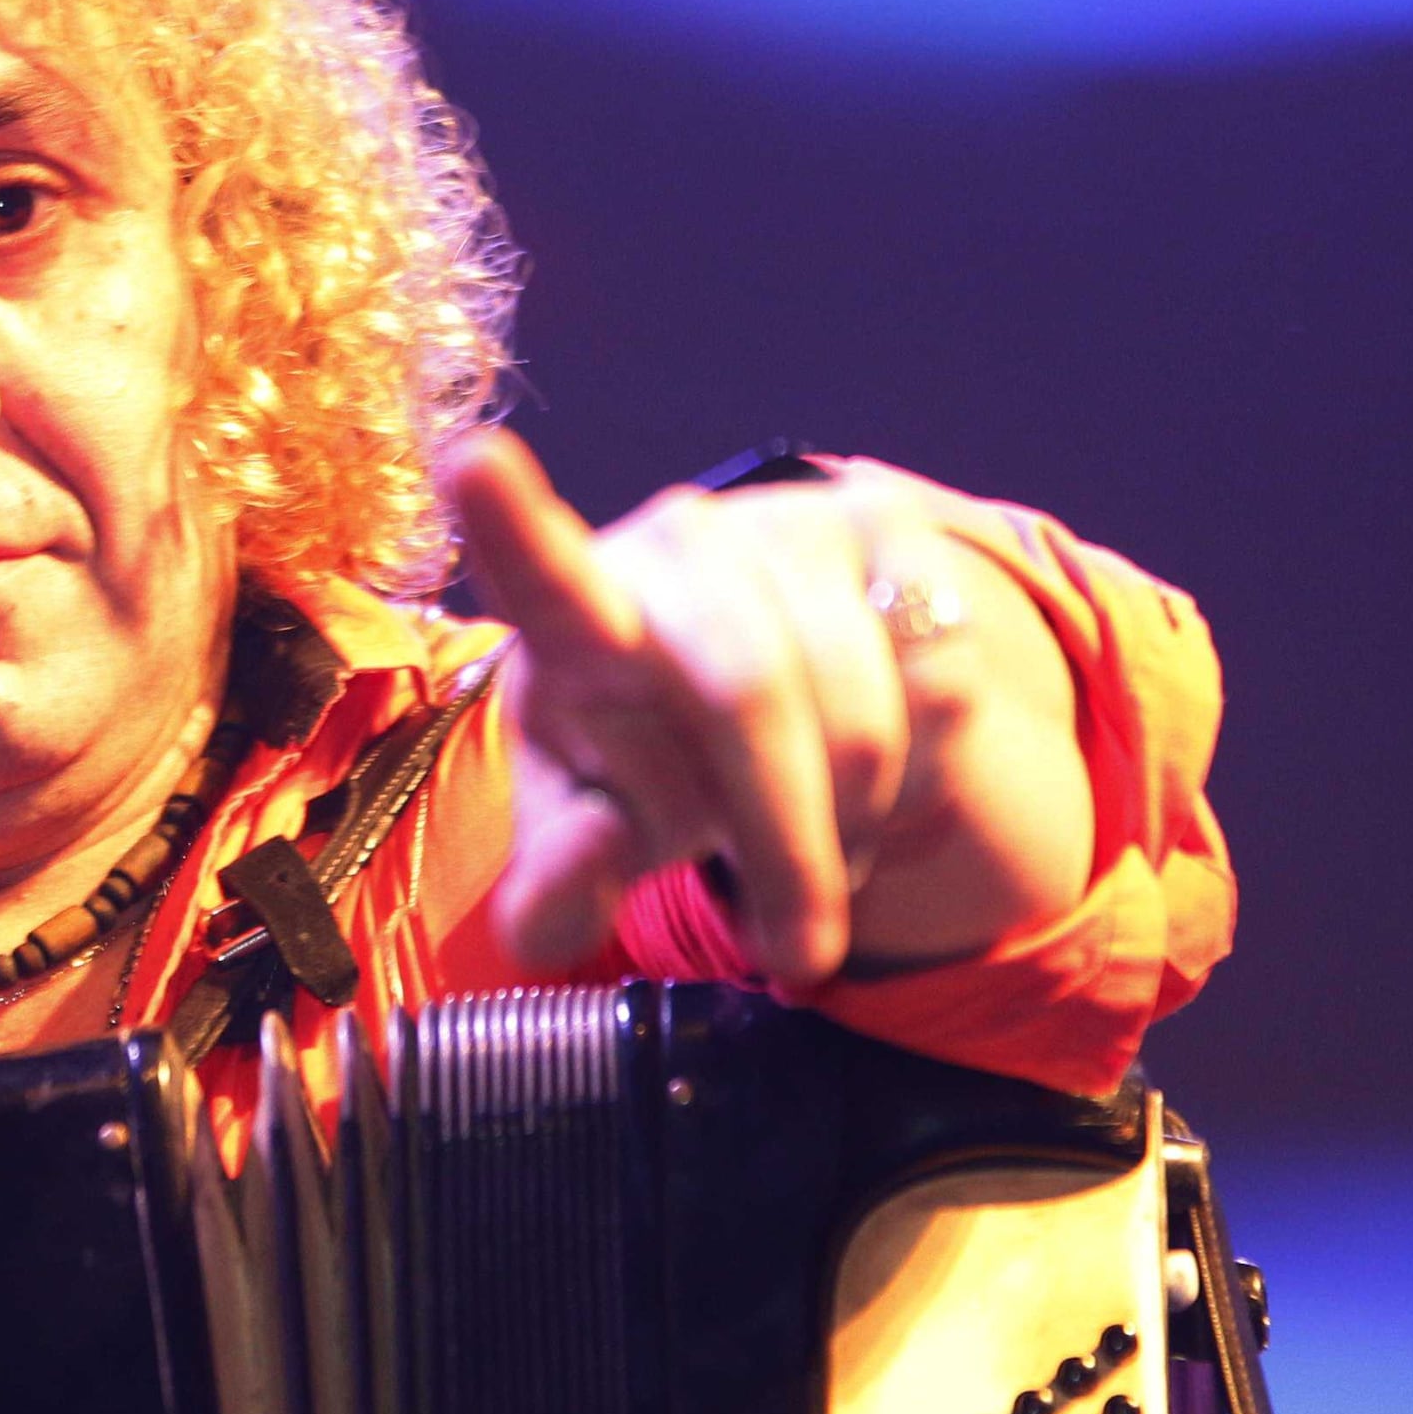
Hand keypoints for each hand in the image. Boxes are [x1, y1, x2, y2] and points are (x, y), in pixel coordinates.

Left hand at [447, 432, 1088, 986]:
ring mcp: (785, 528)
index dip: (507, 523)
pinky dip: (918, 774)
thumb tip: (592, 859)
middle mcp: (677, 547)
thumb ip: (558, 890)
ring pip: (862, 709)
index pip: (540, 577)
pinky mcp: (890, 532)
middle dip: (783, 845)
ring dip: (853, 826)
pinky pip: (941, 684)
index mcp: (572, 621)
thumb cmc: (639, 765)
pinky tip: (870, 786)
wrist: (761, 690)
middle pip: (748, 694)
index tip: (471, 463)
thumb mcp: (587, 841)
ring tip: (821, 863)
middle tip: (792, 950)